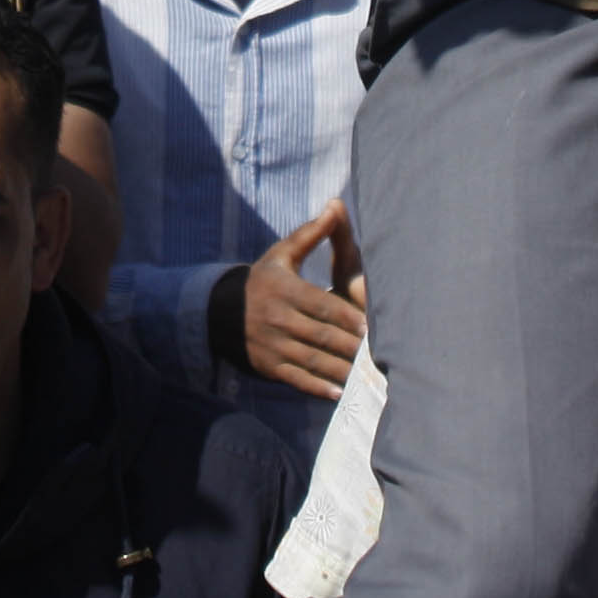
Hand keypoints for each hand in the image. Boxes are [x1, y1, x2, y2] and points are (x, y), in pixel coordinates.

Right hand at [236, 202, 365, 401]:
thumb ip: (311, 233)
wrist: (221, 312)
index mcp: (284, 290)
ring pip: (312, 360)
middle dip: (349, 346)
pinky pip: (297, 379)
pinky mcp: (269, 366)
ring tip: (365, 374)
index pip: (322, 305)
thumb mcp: (281, 254)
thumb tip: (335, 205)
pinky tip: (339, 392)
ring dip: (339, 369)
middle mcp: (278, 319)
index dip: (346, 317)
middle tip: (376, 354)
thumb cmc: (263, 279)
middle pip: (321, 335)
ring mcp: (273, 345)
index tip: (370, 327)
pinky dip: (318, 388)